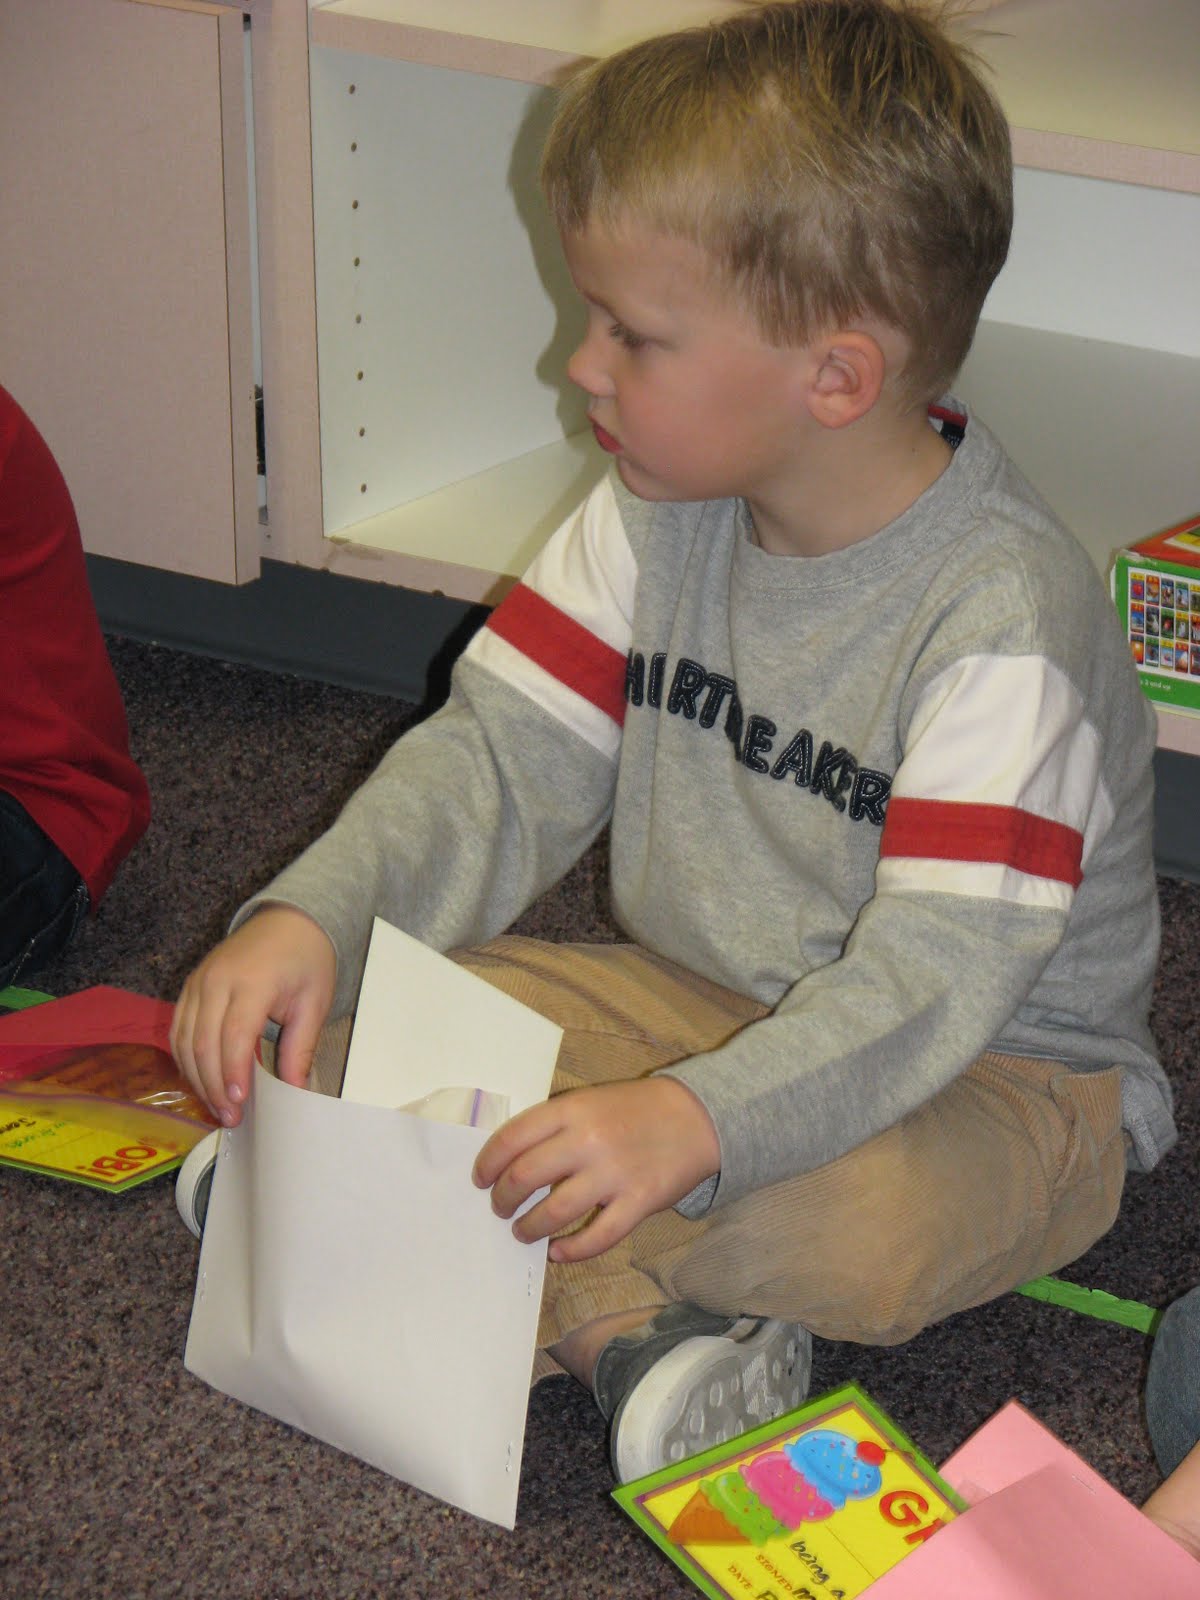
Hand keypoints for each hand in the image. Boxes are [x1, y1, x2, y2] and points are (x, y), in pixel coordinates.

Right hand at [170, 905, 335, 1127]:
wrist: (288, 921)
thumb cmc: (306, 960)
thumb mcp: (315, 1002)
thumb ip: (300, 1047)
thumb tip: (294, 1092)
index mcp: (252, 981)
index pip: (234, 1035)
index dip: (232, 1072)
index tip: (239, 1104)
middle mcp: (217, 980)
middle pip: (203, 1043)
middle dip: (213, 1085)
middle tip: (230, 1117)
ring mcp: (198, 982)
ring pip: (184, 1040)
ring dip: (197, 1077)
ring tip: (217, 1106)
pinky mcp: (189, 986)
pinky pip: (178, 1029)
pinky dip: (186, 1058)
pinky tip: (202, 1080)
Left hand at [472, 1076, 719, 1262]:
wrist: (697, 1117)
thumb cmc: (636, 1109)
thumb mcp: (591, 1100)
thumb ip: (555, 1125)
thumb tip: (512, 1161)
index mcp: (572, 1110)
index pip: (512, 1139)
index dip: (488, 1164)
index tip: (481, 1179)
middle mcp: (588, 1140)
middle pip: (525, 1177)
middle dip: (503, 1199)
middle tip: (501, 1208)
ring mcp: (614, 1173)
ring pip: (554, 1212)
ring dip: (530, 1228)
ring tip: (523, 1232)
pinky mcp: (638, 1202)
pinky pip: (597, 1237)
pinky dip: (571, 1250)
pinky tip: (558, 1252)